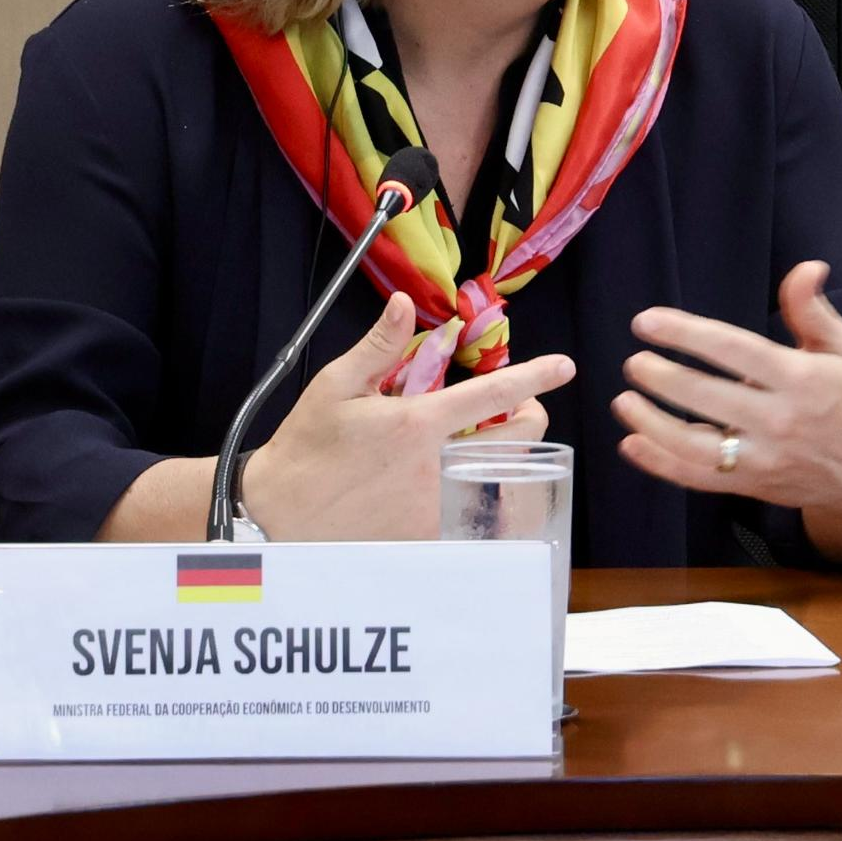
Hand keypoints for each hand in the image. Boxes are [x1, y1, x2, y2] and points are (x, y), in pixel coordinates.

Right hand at [243, 292, 574, 539]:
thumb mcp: (336, 386)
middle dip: (529, 416)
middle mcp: (437, 465)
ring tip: (481, 441)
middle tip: (511, 408)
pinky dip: (477, 492)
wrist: (277, 516)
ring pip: (501, 474)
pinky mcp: (428, 535)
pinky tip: (457, 480)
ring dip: (503, 454)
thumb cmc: (306, 448)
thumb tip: (404, 305)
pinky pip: (474, 511)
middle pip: (518, 438)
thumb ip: (379, 345)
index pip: (494, 393)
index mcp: (419, 423)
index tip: (565, 366)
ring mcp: (437, 504)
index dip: (536, 376)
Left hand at [612, 262, 841, 549]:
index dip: (687, 334)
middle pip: (706, 397)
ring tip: (623, 400)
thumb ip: (813, 309)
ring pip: (694, 445)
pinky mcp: (753, 486)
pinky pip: (697, 479)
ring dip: (651, 423)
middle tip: (634, 362)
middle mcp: (781, 420)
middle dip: (661, 377)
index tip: (648, 322)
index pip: (735, 350)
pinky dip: (659, 464)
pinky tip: (633, 443)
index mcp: (804, 379)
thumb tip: (806, 267)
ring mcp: (764, 458)